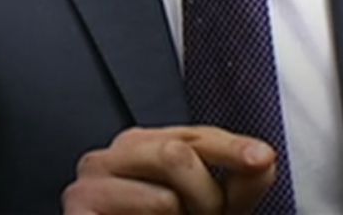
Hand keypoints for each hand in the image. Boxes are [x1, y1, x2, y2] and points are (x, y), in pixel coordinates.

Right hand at [62, 126, 277, 214]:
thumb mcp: (208, 211)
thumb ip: (238, 186)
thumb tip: (263, 159)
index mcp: (140, 149)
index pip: (195, 136)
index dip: (232, 148)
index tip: (263, 159)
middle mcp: (110, 156)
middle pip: (179, 151)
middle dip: (208, 195)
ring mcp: (88, 182)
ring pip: (165, 185)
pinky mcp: (78, 208)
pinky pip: (150, 206)